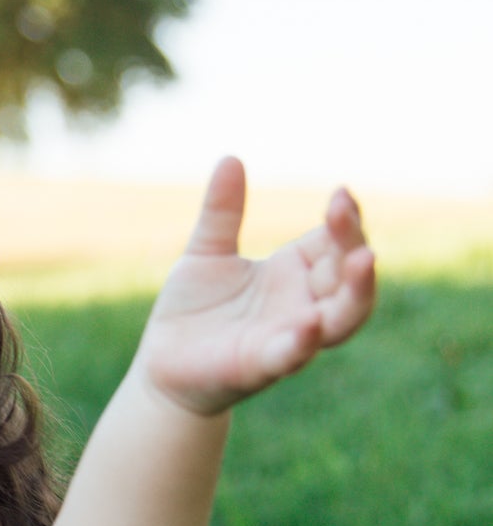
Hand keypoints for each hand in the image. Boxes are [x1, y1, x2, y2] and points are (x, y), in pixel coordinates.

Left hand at [137, 157, 376, 416]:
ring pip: (341, 319)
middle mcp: (302, 304)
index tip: (340, 194)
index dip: (345, 220)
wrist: (163, 365)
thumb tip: (229, 158)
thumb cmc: (193, 311)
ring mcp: (288, 337)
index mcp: (295, 273)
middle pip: (348, 275)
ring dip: (355, 292)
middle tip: (343, 211)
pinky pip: (293, 355)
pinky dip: (303, 341)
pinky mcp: (261, 366)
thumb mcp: (206, 253)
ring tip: (363, 261)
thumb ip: (221, 212)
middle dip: (353, 243)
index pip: (336, 242)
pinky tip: (309, 323)